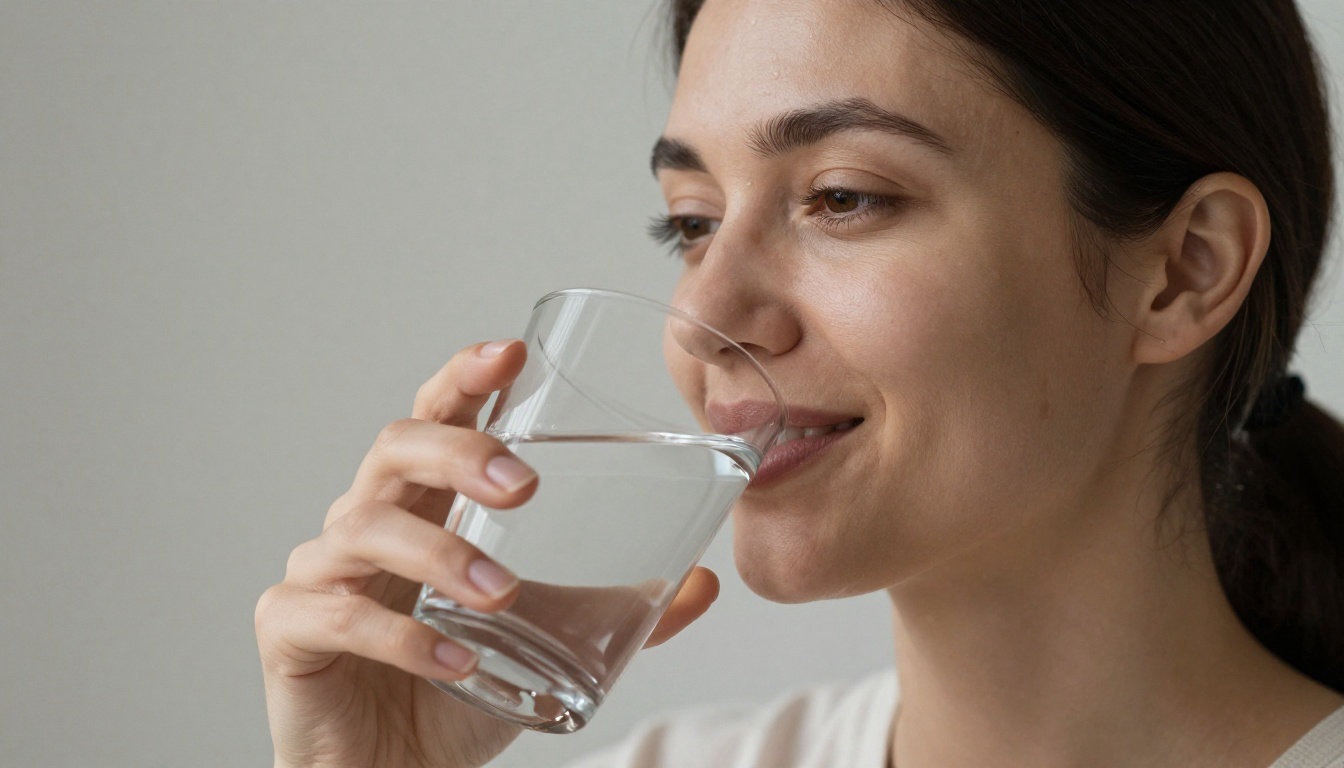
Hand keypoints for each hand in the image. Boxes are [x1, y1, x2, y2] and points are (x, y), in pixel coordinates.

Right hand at [255, 340, 719, 767]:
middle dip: (460, 451)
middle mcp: (367, 522)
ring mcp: (322, 570)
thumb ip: (621, 610)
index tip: (511, 354)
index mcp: (425, 505)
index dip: (464, 378)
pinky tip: (453, 663)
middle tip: (523, 487)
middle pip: (396, 448)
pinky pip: (337, 612)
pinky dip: (401, 637)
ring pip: (366, 526)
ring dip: (441, 555)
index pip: (436, 417)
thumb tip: (705, 584)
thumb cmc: (453, 690)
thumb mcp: (548, 640)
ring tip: (501, 596)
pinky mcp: (291, 628)